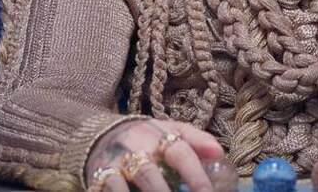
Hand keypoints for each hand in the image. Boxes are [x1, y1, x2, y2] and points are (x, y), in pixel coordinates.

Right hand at [84, 117, 223, 191]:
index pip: (179, 153)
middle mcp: (135, 148)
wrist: (101, 132)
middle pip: (150, 175)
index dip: (194, 174)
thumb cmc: (146, 136)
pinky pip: (109, 191)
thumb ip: (196, 139)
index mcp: (158, 135)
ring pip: (125, 186)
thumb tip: (219, 152)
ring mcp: (114, 164)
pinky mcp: (98, 177)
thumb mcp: (171, 130)